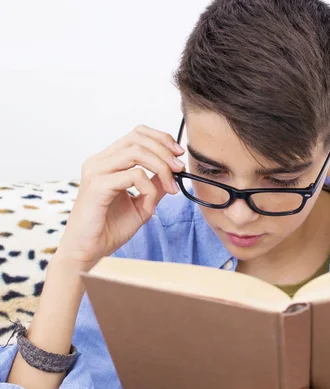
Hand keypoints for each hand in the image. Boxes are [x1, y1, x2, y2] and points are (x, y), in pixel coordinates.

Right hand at [57, 124, 184, 269]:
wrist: (89, 252)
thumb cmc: (110, 229)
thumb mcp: (142, 203)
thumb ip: (155, 185)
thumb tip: (175, 171)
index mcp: (108, 161)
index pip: (137, 134)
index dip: (161, 139)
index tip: (178, 155)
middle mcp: (99, 162)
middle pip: (138, 138)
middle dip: (165, 151)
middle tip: (180, 169)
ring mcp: (96, 172)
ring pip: (136, 152)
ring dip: (161, 167)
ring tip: (171, 187)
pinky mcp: (97, 186)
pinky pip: (133, 175)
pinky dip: (149, 187)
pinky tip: (150, 204)